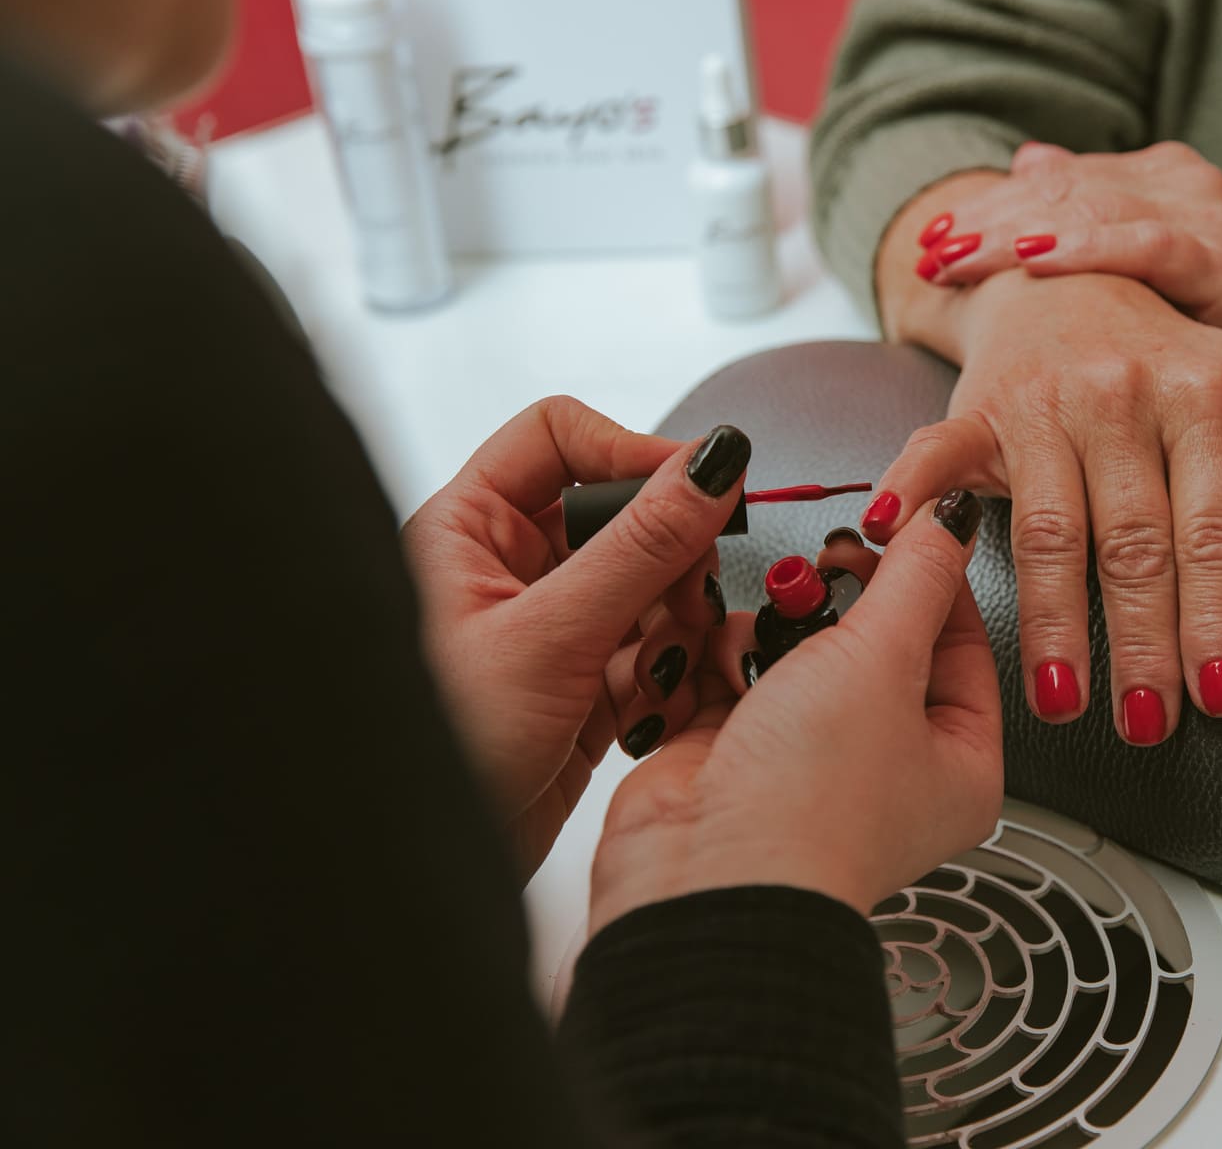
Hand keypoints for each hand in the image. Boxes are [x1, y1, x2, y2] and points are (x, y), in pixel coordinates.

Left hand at [402, 399, 751, 876]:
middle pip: (622, 515)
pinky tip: (655, 710)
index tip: (702, 489)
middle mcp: (507, 568)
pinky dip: (668, 676)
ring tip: (664, 671)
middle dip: (671, 557)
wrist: (418, 877)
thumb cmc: (441, 752)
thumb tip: (709, 466)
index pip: (562, 438)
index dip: (635, 453)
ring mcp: (548, 628)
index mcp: (467, 528)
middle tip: (693, 598)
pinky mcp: (580, 686)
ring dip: (674, 626)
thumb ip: (641, 547)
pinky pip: (652, 651)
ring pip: (649, 588)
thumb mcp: (550, 638)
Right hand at [587, 491, 1001, 930]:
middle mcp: (891, 770)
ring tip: (776, 616)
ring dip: (782, 627)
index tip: (902, 526)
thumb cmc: (811, 808)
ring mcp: (811, 764)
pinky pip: (740, 676)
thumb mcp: (883, 658)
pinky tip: (722, 652)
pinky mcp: (738, 758)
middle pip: (880, 642)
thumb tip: (954, 520)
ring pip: (804, 654)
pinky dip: (729, 657)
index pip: (964, 641)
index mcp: (961, 763)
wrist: (707, 878)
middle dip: (845, 599)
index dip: (932, 575)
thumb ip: (918, 574)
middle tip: (830, 562)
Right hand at [858, 269, 1221, 745]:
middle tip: (1150, 723)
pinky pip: (937, 457)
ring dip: (1054, 624)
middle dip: (1143, 643)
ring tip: (1065, 703)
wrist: (1070, 274)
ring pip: (1050, 533)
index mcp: (1204, 396)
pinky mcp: (976, 410)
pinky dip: (915, 496)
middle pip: (1135, 544)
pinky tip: (901, 543)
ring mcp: (1043, 403)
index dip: (1219, 614)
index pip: (1217, 528)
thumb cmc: (1167, 354)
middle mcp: (1123, 395)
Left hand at [913, 141, 1221, 432]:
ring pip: (1089, 206)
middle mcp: (1178, 187)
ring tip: (955, 256)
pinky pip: (1148, 246)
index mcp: (1159, 186)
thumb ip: (1102, 220)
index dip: (991, 209)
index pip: (1056, 183)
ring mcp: (1205, 220)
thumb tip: (1029, 163)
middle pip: (1059, 188)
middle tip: (927, 253)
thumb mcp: (1165, 273)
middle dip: (987, 220)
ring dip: (1014, 231)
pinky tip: (1035, 262)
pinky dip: (1087, 249)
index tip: (931, 244)